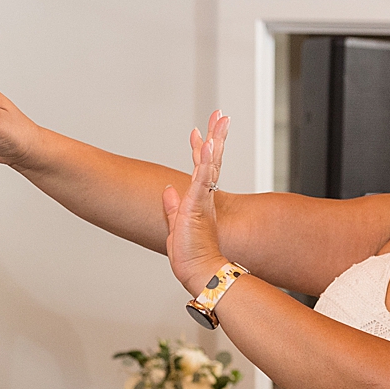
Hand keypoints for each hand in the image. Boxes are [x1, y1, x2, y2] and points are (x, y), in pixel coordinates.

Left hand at [163, 111, 231, 294]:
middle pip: (212, 159)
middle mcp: (205, 198)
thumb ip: (172, 208)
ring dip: (215, 141)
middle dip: (217, 135)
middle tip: (221, 114)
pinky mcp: (198, 207)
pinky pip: (203, 180)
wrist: (201, 273)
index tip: (199, 131)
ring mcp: (203, 201)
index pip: (201, 169)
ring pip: (210, 164)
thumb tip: (168, 191)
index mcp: (200, 202)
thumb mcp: (175, 228)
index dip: (200, 149)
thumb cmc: (191, 258)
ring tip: (219, 121)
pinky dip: (205, 162)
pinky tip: (208, 145)